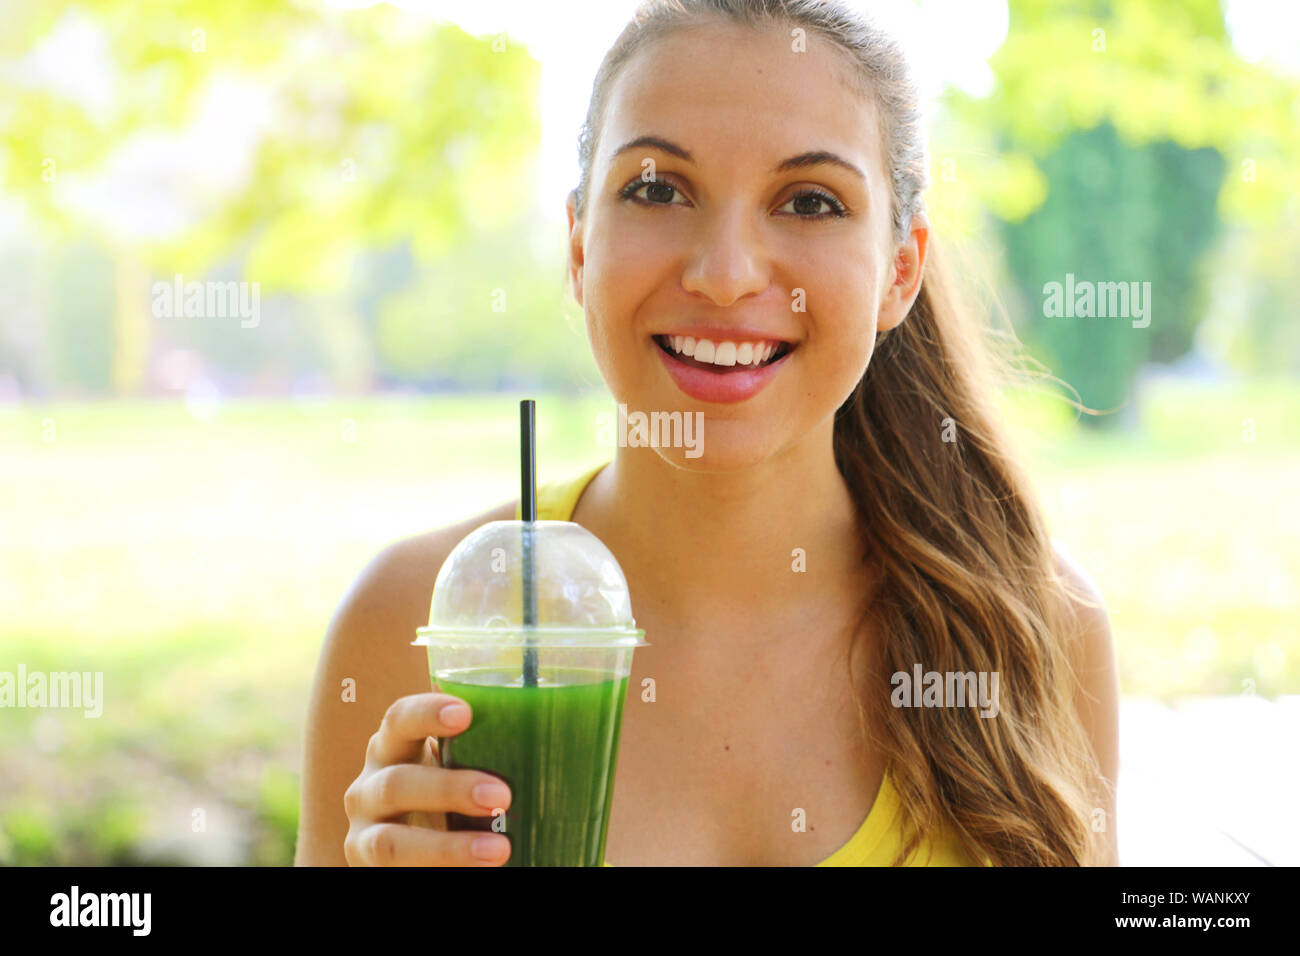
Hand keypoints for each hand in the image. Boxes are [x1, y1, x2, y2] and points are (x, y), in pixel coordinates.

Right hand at [343, 692, 512, 865]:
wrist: (406, 841)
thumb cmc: (443, 789)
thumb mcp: (452, 765)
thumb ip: (480, 750)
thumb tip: (558, 731)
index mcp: (392, 746)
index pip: (399, 719)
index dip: (426, 713)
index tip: (465, 714)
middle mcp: (368, 786)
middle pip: (397, 783)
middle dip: (449, 790)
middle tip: (502, 796)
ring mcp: (363, 832)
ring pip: (392, 842)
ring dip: (447, 849)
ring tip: (500, 851)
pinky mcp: (368, 867)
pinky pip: (398, 873)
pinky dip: (439, 871)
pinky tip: (478, 873)